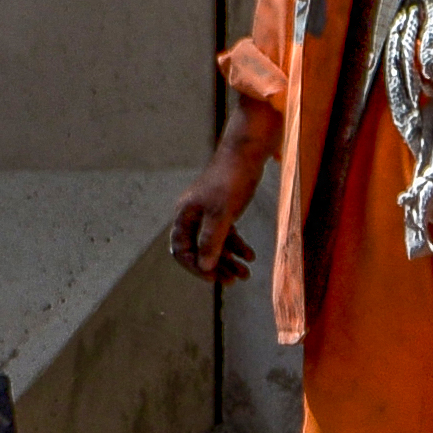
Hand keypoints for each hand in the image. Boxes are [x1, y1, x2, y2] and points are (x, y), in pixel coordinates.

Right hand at [162, 119, 277, 283]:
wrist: (247, 152)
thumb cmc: (231, 179)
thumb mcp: (222, 213)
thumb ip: (212, 240)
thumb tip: (204, 267)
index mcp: (184, 215)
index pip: (182, 251)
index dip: (196, 267)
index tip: (214, 278)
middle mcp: (193, 216)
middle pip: (199, 251)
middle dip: (216, 267)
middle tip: (234, 280)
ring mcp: (208, 213)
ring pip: (214, 244)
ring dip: (229, 260)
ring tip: (246, 273)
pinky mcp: (223, 209)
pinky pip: (226, 234)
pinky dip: (237, 246)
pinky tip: (251, 256)